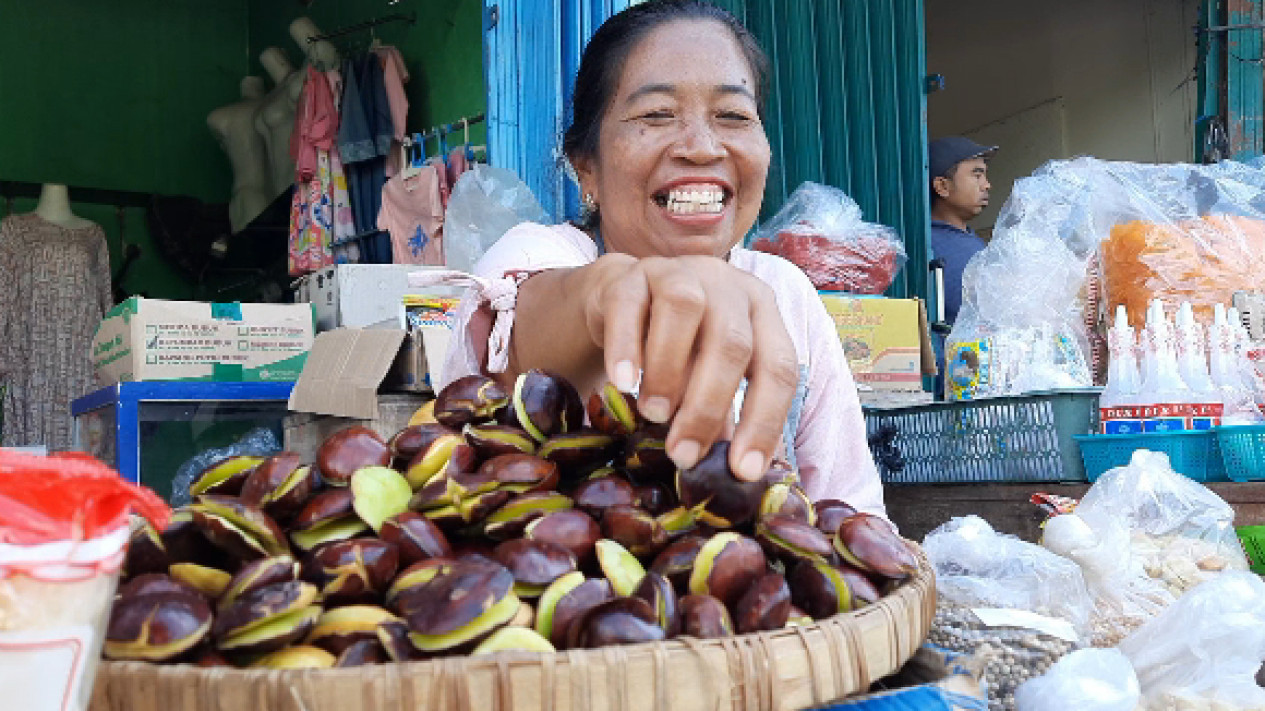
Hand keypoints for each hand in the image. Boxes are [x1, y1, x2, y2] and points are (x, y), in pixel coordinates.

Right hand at [580, 253, 797, 480]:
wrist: (622, 298)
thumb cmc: (680, 346)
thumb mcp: (709, 375)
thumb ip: (726, 413)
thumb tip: (739, 473)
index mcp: (761, 311)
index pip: (778, 366)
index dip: (765, 421)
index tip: (742, 471)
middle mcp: (728, 285)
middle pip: (732, 343)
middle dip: (708, 407)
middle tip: (683, 454)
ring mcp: (679, 272)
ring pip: (684, 310)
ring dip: (670, 372)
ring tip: (653, 415)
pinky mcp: (630, 274)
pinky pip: (629, 304)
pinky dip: (626, 346)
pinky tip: (623, 384)